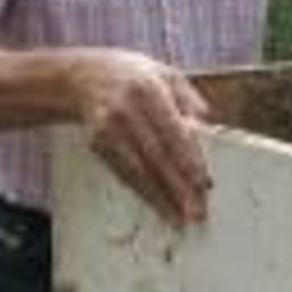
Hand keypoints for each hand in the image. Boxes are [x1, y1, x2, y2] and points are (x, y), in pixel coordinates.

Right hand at [67, 49, 210, 226]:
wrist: (84, 75)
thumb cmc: (134, 75)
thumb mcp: (165, 73)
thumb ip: (189, 98)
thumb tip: (207, 128)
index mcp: (149, 88)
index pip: (172, 130)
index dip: (187, 159)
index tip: (202, 183)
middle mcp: (126, 109)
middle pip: (156, 155)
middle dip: (178, 188)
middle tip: (196, 212)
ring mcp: (108, 127)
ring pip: (138, 169)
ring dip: (160, 198)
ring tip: (179, 218)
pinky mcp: (97, 142)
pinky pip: (123, 172)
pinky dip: (142, 191)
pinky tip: (157, 204)